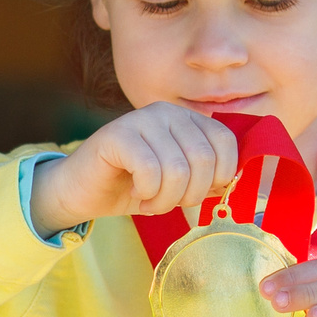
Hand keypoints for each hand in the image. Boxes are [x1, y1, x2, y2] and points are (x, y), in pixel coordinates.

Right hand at [30, 103, 242, 234]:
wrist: (81, 190)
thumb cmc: (133, 187)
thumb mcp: (179, 182)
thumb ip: (207, 176)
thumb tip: (234, 183)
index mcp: (187, 118)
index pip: (225, 142)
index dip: (220, 177)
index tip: (197, 195)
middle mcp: (166, 111)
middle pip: (203, 159)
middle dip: (190, 194)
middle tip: (168, 204)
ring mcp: (140, 119)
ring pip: (177, 169)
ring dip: (166, 199)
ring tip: (151, 202)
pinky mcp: (116, 134)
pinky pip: (150, 170)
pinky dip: (147, 192)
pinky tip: (136, 193)